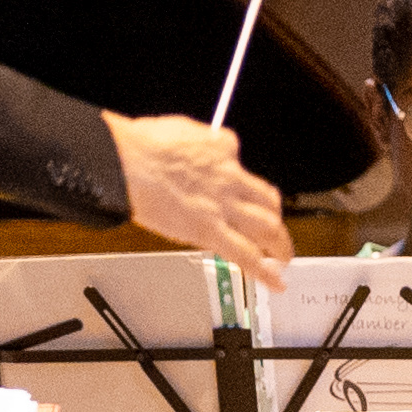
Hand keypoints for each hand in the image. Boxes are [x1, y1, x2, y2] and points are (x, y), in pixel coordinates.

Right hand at [108, 114, 293, 283]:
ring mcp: (223, 207)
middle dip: (275, 215)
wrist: (129, 162)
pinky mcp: (211, 232)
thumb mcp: (177, 129)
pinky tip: (275, 283)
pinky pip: (246, 256)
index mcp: (221, 148)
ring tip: (283, 256)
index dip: (237, 173)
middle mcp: (230, 178)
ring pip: (268, 228)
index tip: (232, 183)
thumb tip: (188, 144)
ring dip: (280, 244)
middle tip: (275, 226)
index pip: (239, 161)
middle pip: (267, 199)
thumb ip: (192, 141)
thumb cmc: (142, 144)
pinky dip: (265, 272)